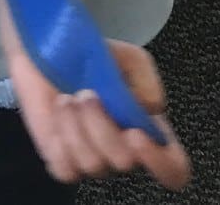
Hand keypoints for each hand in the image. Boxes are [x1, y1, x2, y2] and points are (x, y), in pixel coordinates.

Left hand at [8, 42, 190, 190]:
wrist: (47, 49)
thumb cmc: (91, 57)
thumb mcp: (129, 58)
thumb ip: (147, 80)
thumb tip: (148, 108)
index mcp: (148, 131)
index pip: (173, 169)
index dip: (160, 162)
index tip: (135, 133)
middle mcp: (124, 151)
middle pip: (123, 161)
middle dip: (100, 124)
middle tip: (86, 94)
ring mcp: (93, 157)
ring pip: (92, 164)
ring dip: (75, 125)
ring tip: (67, 98)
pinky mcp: (62, 158)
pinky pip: (65, 170)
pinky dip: (58, 144)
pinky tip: (56, 116)